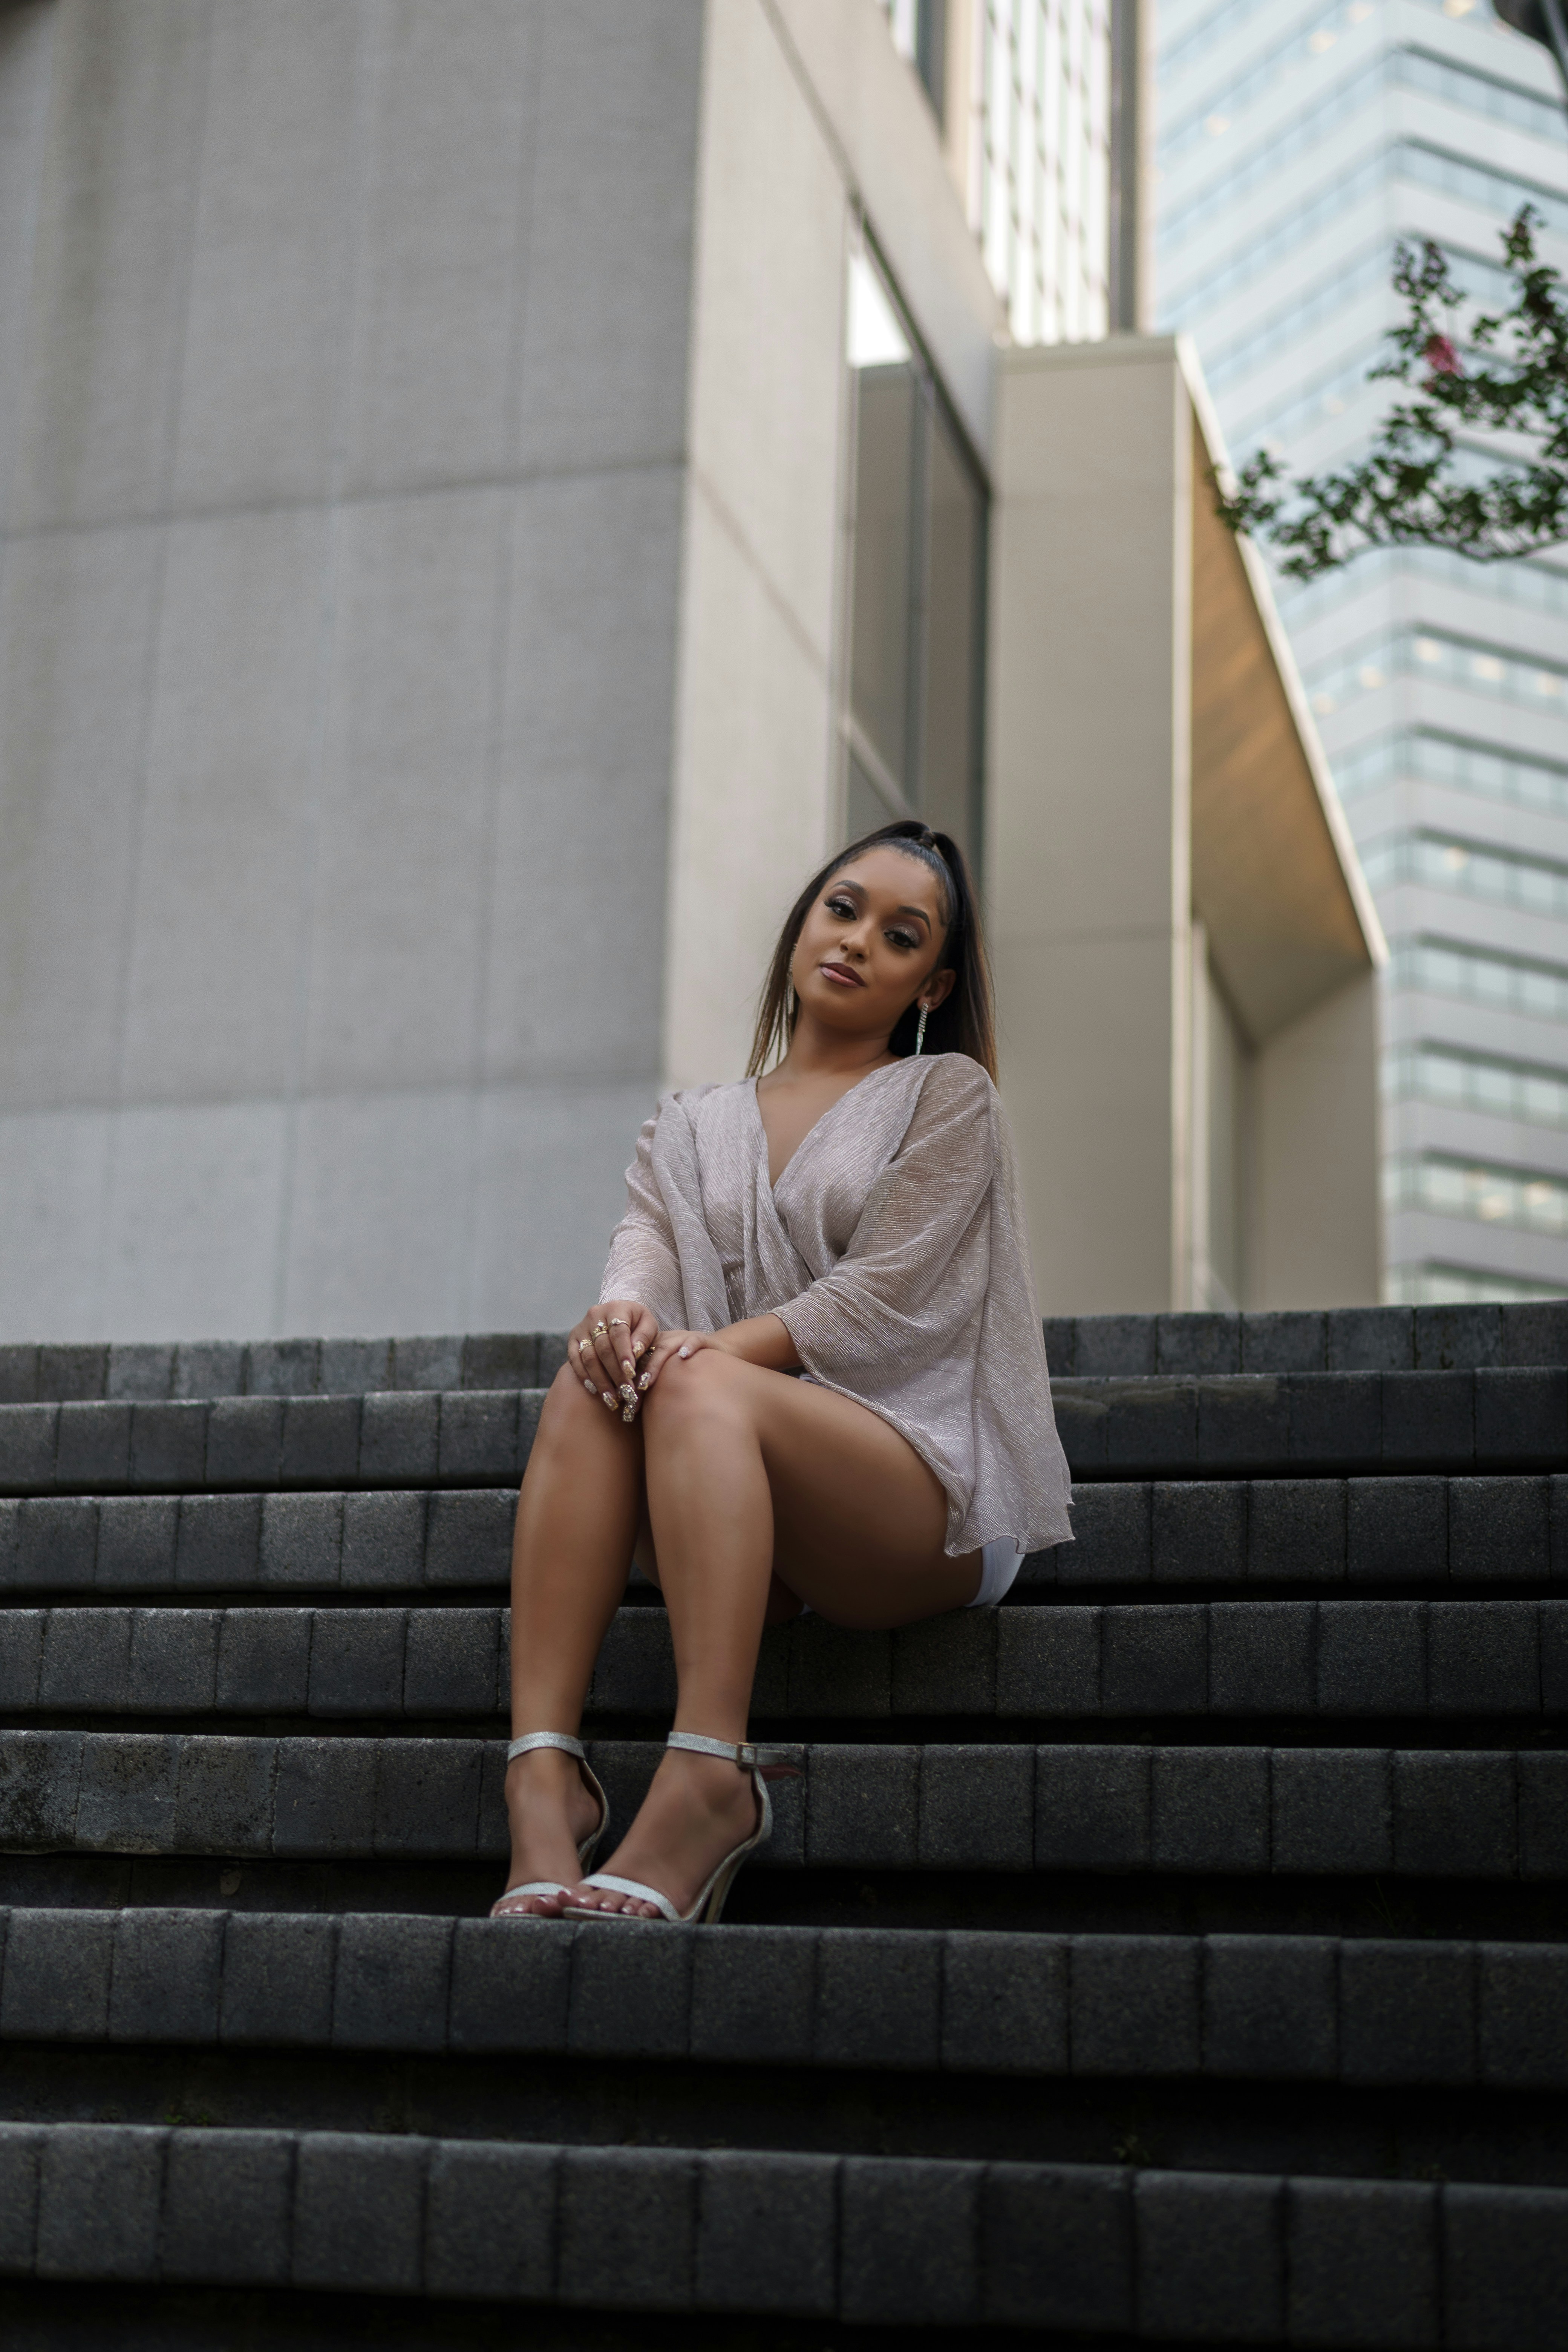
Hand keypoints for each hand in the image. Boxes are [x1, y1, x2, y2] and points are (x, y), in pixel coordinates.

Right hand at [569, 1300, 659, 1418]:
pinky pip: (574, 1360)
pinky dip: (584, 1376)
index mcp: (616, 1308)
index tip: (631, 1373)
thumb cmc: (637, 1322)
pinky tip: (595, 1390)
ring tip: (612, 1399)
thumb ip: (644, 1335)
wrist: (617, 1315)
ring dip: (601, 1380)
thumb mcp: (648, 1323)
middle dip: (615, 1373)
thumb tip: (635, 1350)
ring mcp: (581, 1327)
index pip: (619, 1333)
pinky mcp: (573, 1339)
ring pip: (588, 1357)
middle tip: (626, 1392)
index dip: (624, 1353)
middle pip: (603, 1348)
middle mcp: (595, 1315)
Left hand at [632, 1326, 722, 1400]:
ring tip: (646, 1382)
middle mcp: (666, 1339)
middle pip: (646, 1353)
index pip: (636, 1358)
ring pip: (665, 1347)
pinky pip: (694, 1341)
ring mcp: (683, 1338)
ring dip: (655, 1364)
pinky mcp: (702, 1339)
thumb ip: (649, 1384)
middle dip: (636, 1373)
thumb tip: (628, 1408)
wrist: (716, 1352)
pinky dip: (689, 1347)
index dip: (626, 1375)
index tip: (619, 1396)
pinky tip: (684, 1356)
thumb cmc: (687, 1368)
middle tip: (628, 1392)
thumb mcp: (666, 1373)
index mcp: (654, 1345)